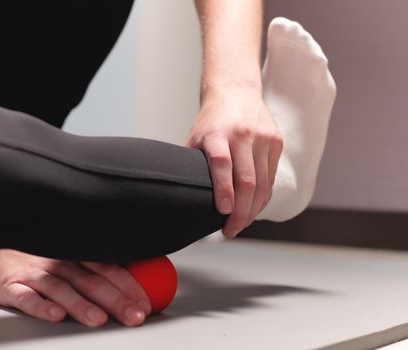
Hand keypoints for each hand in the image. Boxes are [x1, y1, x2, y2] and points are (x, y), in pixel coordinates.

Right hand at [0, 249, 150, 326]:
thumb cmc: (39, 252)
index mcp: (76, 253)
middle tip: (132, 316)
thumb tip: (134, 280)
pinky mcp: (10, 285)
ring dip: (80, 305)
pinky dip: (41, 306)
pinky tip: (55, 315)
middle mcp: (58, 262)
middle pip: (90, 281)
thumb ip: (96, 264)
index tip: (144, 304)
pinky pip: (26, 297)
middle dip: (115, 300)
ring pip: (61, 289)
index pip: (108, 269)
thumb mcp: (69, 250)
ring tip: (98, 319)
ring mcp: (34, 273)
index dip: (128, 286)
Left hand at [185, 87, 282, 236]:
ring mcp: (262, 138)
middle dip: (240, 212)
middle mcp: (242, 134)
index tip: (221, 212)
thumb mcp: (195, 138)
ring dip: (252, 210)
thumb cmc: (211, 122)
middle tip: (230, 230)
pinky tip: (253, 209)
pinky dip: (262, 198)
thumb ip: (192, 166)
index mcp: (218, 133)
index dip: (222, 190)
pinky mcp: (275, 142)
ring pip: (263, 183)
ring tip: (240, 225)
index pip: (222, 164)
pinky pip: (271, 178)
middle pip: (247, 180)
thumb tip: (181, 199)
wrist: (236, 92)